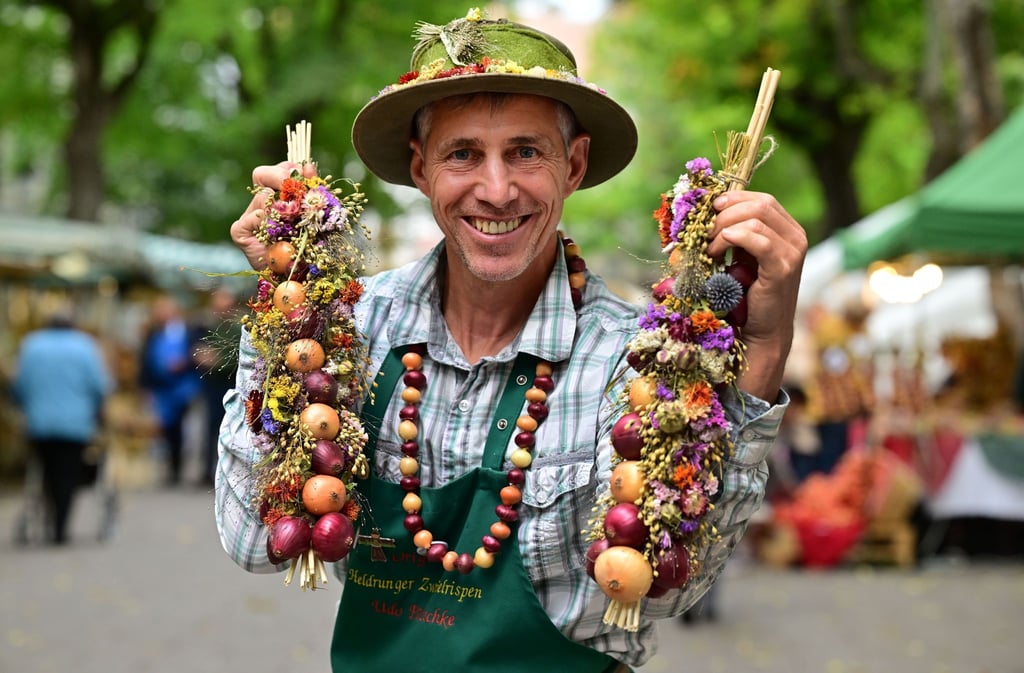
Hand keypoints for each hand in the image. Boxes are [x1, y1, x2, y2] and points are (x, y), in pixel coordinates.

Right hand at [231, 161, 316, 269]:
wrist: (300, 279)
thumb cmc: (313, 249)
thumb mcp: (318, 215)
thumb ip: (313, 190)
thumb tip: (308, 165)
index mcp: (279, 196)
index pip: (279, 170)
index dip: (290, 168)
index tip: (305, 174)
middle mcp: (261, 204)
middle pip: (261, 174)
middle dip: (280, 176)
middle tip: (296, 188)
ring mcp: (248, 217)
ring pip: (262, 196)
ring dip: (283, 206)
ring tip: (298, 220)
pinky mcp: (239, 231)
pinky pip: (254, 217)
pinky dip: (269, 222)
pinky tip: (280, 233)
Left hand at [708, 191, 806, 401]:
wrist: (762, 331)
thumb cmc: (747, 295)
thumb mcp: (741, 258)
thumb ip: (733, 234)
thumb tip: (704, 213)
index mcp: (788, 230)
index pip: (762, 199)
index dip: (733, 199)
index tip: (710, 210)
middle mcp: (796, 237)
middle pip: (759, 204)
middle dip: (724, 214)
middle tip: (704, 232)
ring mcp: (793, 252)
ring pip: (755, 218)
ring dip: (723, 229)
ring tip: (709, 249)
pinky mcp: (783, 268)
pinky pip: (758, 240)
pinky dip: (733, 239)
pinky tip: (718, 249)